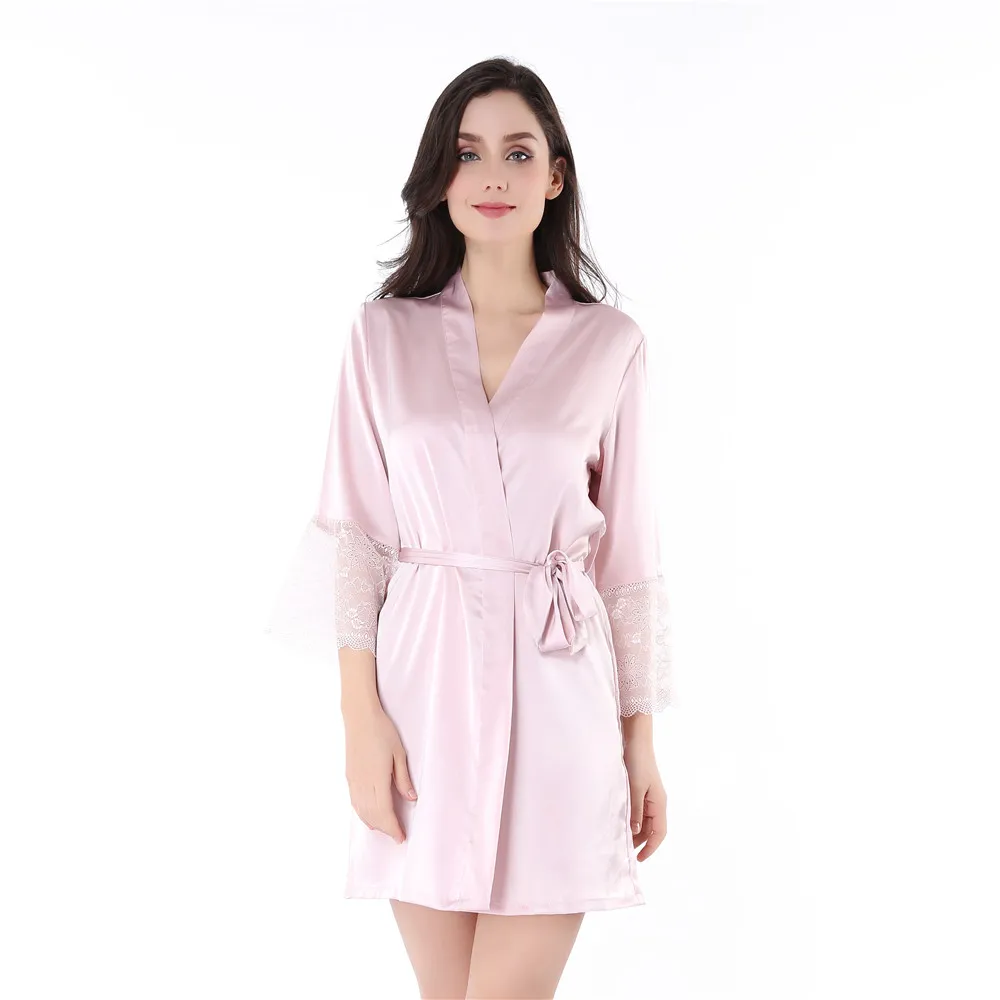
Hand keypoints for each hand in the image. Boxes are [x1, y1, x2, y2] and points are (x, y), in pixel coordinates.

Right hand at [343, 705, 416, 843]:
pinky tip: (369, 816)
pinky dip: (363, 813)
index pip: (384, 811)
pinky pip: (355, 802)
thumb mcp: (399, 753)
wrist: (359, 717)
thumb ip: (403, 778)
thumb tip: (411, 799)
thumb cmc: (382, 731)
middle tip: (397, 835)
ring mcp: (354, 780)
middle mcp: (363, 783)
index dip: (393, 827)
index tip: (401, 837)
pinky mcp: (349, 776)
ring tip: (385, 829)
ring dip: (373, 823)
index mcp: (377, 779)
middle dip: (385, 828)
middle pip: (372, 815)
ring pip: (362, 810)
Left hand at [624, 738, 666, 861]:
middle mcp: (656, 802)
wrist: (635, 739)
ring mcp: (649, 796)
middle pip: (651, 829)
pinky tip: (619, 821)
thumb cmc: (637, 762)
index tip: (639, 859)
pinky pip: (638, 810)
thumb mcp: (634, 788)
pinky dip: (631, 819)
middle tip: (623, 851)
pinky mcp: (640, 789)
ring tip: (620, 838)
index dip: (651, 848)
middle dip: (640, 841)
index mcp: (659, 803)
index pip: (659, 832)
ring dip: (634, 830)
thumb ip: (635, 811)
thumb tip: (635, 832)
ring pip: (644, 821)